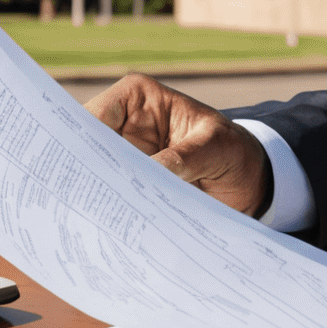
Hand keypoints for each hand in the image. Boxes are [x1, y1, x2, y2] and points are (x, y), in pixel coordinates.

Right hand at [85, 72, 272, 217]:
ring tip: (89, 220)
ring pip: (91, 176)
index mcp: (138, 97)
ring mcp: (122, 156)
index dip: (82, 140)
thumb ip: (183, 158)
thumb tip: (148, 174)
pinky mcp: (126, 185)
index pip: (96, 114)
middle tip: (77, 201)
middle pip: (85, 147)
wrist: (249, 182)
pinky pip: (106, 197)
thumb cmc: (234, 150)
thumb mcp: (216, 148)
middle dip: (81, 172)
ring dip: (91, 196)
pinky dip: (104, 211)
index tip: (80, 167)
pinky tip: (104, 230)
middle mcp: (122, 123)